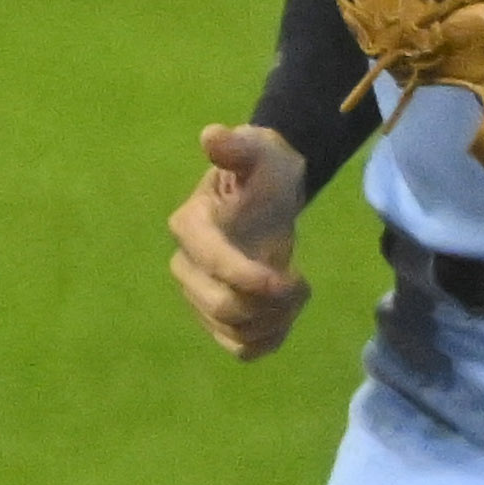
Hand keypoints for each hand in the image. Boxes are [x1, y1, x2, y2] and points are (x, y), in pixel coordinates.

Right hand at [168, 122, 313, 359]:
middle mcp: (186, 265)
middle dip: (268, 302)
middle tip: (297, 282)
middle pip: (220, 305)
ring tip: (293, 293)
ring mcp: (199, 295)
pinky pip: (241, 348)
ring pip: (233, 331)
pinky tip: (284, 314)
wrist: (267, 197)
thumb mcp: (261, 153)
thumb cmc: (263, 173)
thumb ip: (240, 147)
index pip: (208, 260)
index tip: (286, 278)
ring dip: (274, 320)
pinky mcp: (217, 319)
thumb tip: (212, 136)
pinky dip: (269, 339)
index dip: (244, 276)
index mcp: (191, 225)